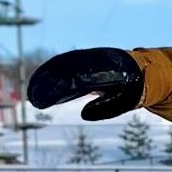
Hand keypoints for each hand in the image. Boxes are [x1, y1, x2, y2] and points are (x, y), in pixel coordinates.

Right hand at [27, 47, 144, 117]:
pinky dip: (48, 72)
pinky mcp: (80, 59)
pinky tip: (38, 85)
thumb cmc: (131, 88)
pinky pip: (62, 63)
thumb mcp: (125, 101)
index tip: (45, 98)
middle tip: (34, 99)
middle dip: (48, 82)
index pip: (79, 78)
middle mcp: (95, 59)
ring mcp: (87, 57)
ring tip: (32, 94)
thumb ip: (106, 107)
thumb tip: (84, 114)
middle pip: (66, 69)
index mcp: (108, 69)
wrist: (139, 69)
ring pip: (61, 64)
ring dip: (44, 76)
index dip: (59, 87)